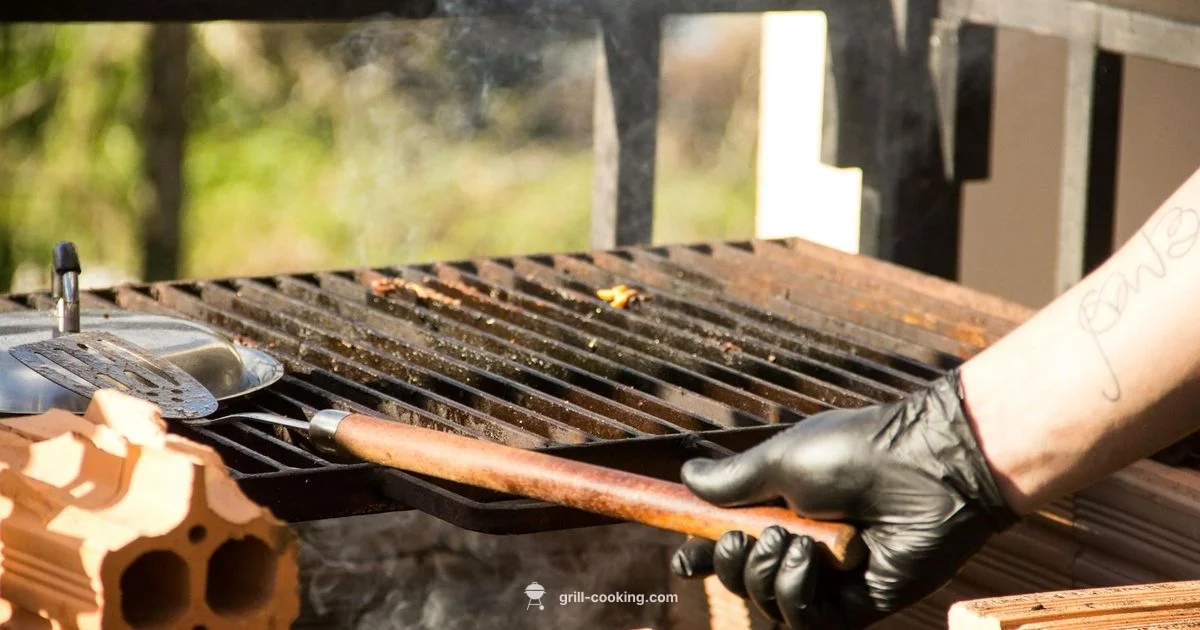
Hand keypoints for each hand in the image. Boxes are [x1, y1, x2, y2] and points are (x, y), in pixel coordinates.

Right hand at [671, 371, 1018, 628]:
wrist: (925, 467)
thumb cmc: (855, 452)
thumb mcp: (780, 461)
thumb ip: (732, 481)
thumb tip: (687, 477)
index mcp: (783, 508)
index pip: (731, 543)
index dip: (705, 555)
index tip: (685, 558)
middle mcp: (803, 546)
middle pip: (740, 580)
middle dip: (727, 564)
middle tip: (741, 538)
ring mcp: (830, 578)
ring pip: (767, 604)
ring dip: (761, 575)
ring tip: (789, 539)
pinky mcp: (856, 605)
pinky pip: (805, 620)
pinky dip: (794, 591)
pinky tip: (808, 558)